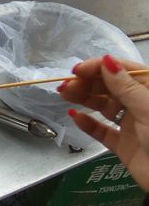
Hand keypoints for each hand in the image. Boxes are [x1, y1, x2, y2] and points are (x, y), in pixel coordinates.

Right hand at [59, 54, 148, 190]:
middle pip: (110, 87)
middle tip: (66, 86)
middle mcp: (140, 104)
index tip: (77, 71)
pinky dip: (88, 123)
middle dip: (87, 83)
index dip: (98, 67)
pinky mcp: (124, 144)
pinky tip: (75, 116)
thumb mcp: (147, 108)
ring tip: (64, 96)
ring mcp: (132, 124)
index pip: (121, 70)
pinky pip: (102, 131)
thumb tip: (106, 61)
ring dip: (84, 99)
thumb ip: (125, 86)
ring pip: (104, 106)